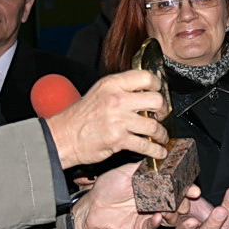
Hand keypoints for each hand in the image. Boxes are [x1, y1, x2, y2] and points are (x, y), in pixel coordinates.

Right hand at [46, 70, 168, 168]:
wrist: (64, 137)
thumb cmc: (81, 117)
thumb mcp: (99, 92)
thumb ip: (120, 88)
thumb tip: (144, 90)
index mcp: (112, 84)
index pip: (146, 77)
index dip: (157, 85)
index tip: (159, 93)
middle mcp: (116, 99)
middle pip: (156, 100)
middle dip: (163, 110)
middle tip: (161, 115)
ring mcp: (118, 120)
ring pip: (153, 125)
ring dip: (161, 133)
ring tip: (161, 136)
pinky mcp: (118, 139)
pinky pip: (145, 145)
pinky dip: (155, 150)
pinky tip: (158, 151)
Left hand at [71, 162, 188, 228]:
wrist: (90, 208)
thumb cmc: (104, 189)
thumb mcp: (125, 172)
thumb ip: (142, 167)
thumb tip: (158, 157)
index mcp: (151, 187)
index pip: (172, 186)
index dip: (183, 186)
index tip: (192, 186)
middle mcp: (151, 201)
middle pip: (175, 202)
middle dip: (184, 201)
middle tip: (189, 198)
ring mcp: (147, 214)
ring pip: (168, 216)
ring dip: (174, 213)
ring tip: (173, 208)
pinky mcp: (140, 227)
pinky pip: (151, 226)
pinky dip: (156, 223)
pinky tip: (157, 217)